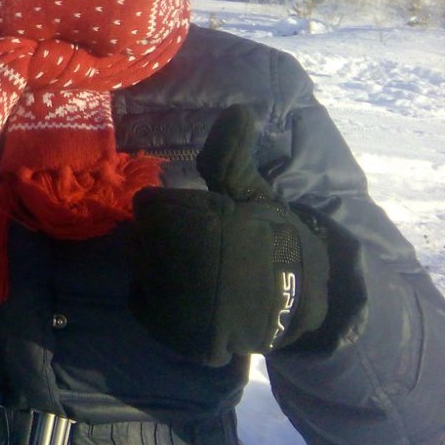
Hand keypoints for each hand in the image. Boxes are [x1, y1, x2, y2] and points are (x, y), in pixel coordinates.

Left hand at [127, 105, 329, 366]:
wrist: (303, 301)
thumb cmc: (270, 239)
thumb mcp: (250, 192)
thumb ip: (231, 155)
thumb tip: (239, 110)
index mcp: (195, 222)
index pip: (148, 207)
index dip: (175, 210)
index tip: (207, 220)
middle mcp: (179, 264)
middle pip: (142, 239)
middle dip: (168, 241)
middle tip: (208, 251)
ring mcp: (177, 304)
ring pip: (141, 271)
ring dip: (162, 270)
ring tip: (203, 275)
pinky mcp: (178, 335)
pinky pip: (145, 306)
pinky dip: (159, 303)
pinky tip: (191, 299)